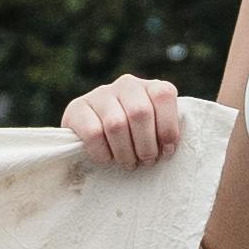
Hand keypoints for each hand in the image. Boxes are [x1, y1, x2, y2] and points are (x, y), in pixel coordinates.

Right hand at [60, 76, 188, 170]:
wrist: (94, 134)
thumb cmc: (135, 138)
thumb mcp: (155, 129)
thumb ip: (165, 130)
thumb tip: (172, 147)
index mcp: (150, 86)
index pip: (164, 95)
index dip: (167, 127)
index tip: (166, 152)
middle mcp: (126, 84)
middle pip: (140, 113)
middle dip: (146, 145)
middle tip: (145, 162)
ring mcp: (100, 94)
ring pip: (116, 124)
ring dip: (125, 152)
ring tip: (128, 164)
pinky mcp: (77, 108)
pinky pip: (93, 133)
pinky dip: (103, 153)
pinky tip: (107, 159)